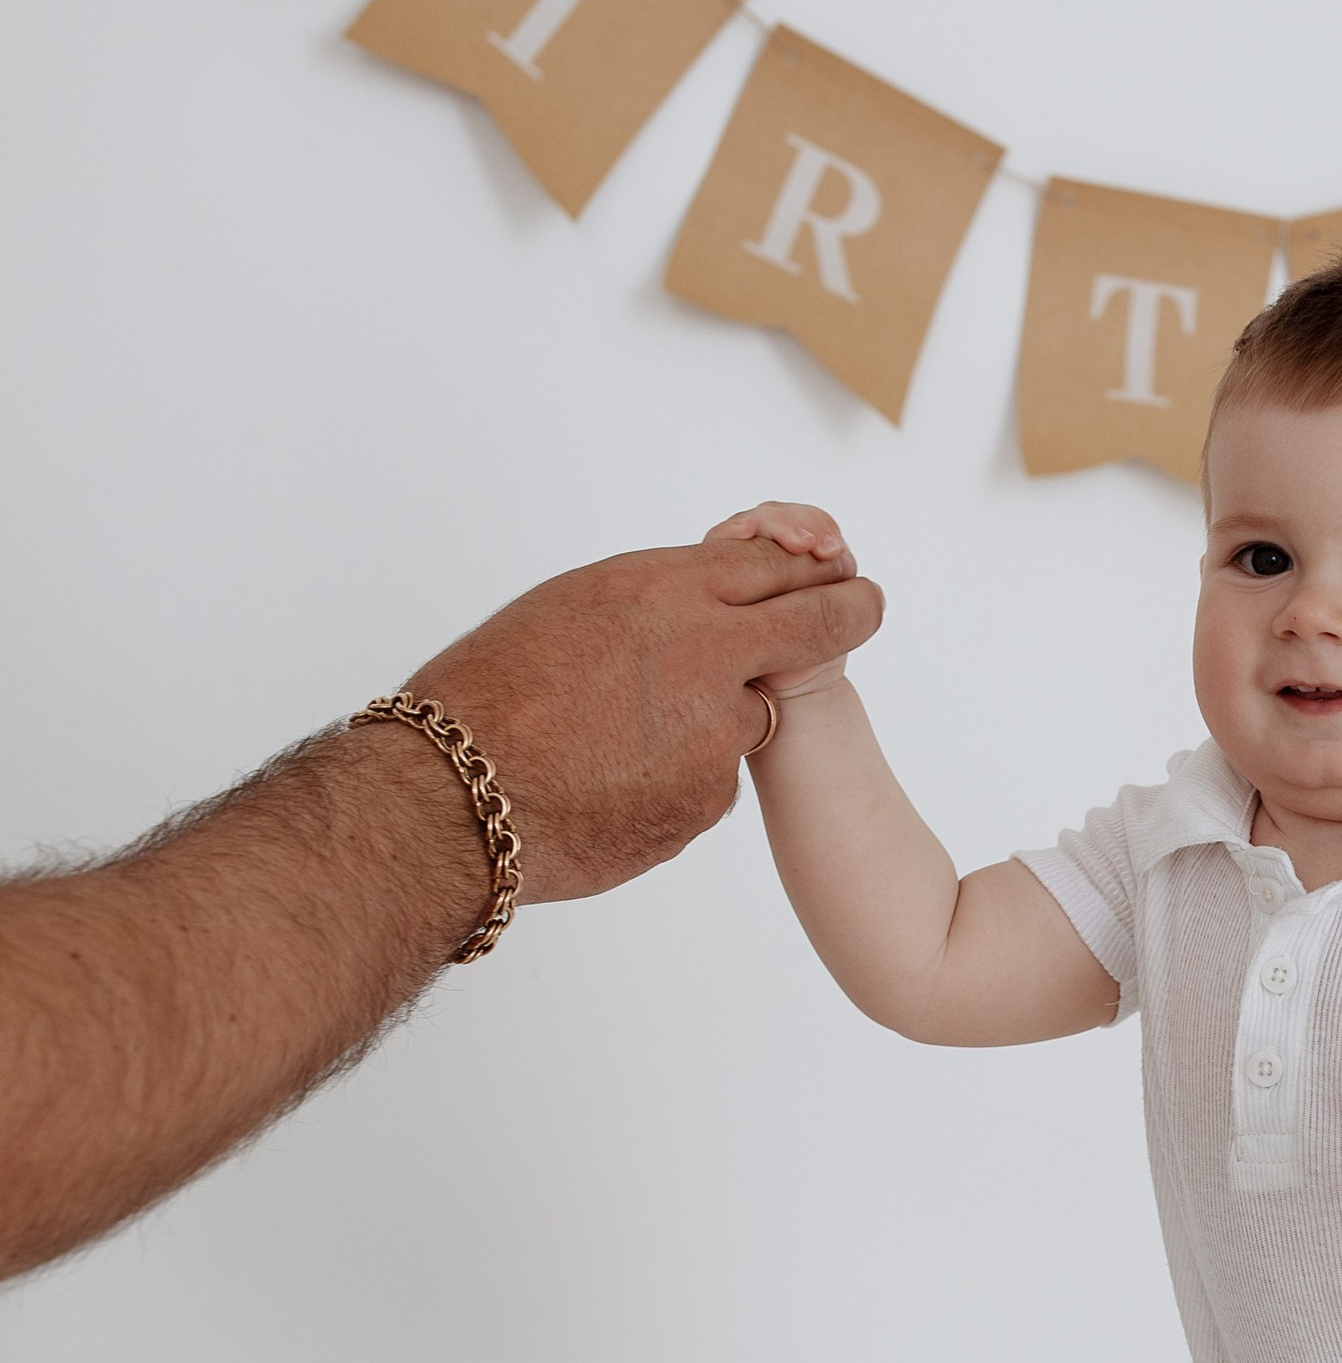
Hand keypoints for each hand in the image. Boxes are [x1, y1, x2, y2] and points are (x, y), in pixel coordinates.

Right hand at [402, 532, 882, 902]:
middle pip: (818, 622)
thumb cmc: (486, 693)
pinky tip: (615, 781)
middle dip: (850, 611)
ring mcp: (715, 731)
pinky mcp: (708, 799)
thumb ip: (653, 604)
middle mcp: (705, 652)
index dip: (809, 569)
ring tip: (627, 734)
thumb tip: (703, 603)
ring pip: (751, 715)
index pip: (773, 563)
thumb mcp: (570, 608)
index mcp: (663, 590)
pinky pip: (711, 780)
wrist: (455, 795)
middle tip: (865, 606)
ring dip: (716, 721)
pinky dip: (678, 780)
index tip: (834, 571)